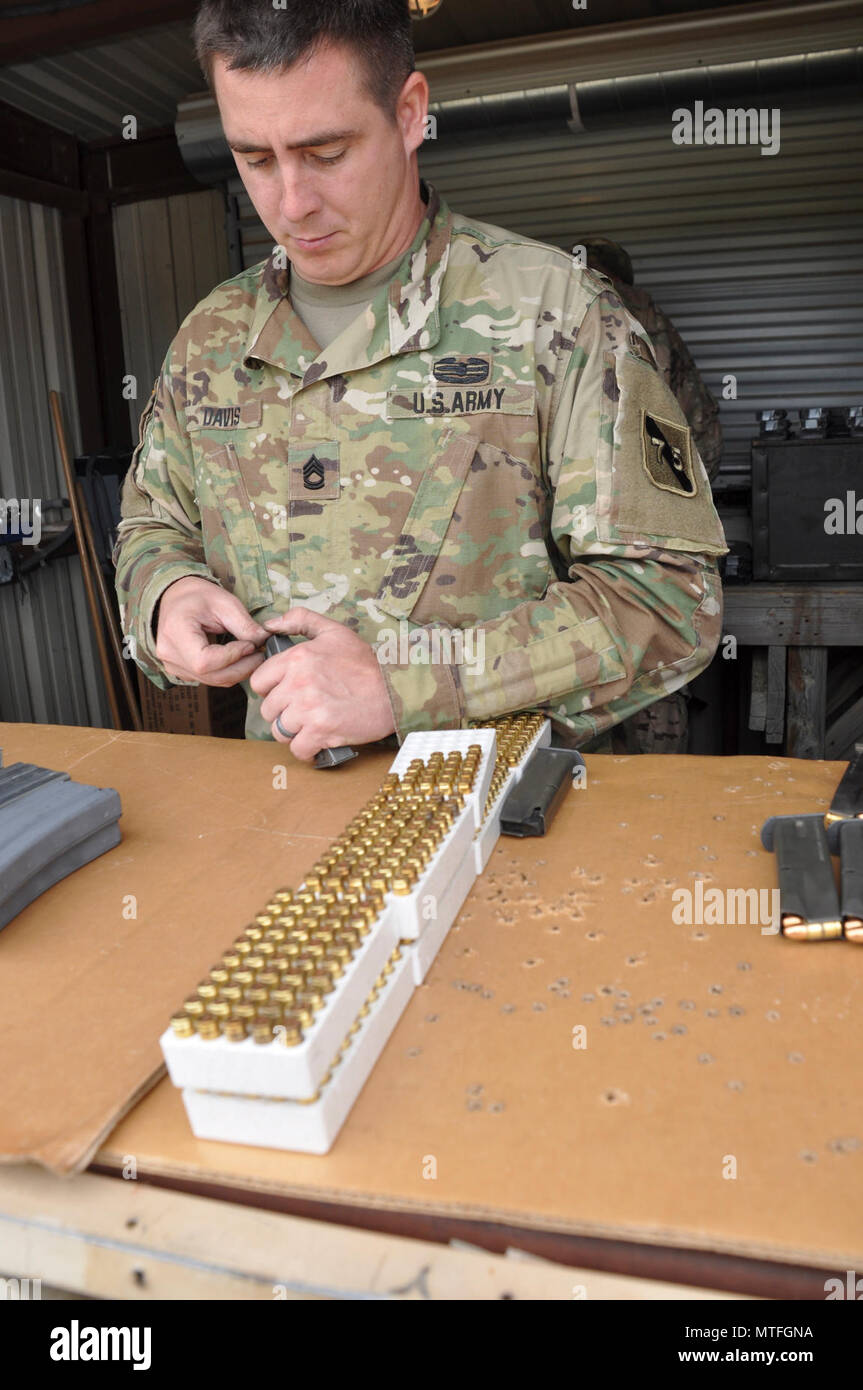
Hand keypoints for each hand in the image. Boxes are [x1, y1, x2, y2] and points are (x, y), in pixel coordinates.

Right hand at [154, 576, 268, 685]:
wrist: (176, 598)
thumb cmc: (198, 597)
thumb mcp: (225, 602)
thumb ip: (244, 624)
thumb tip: (263, 642)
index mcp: (175, 632)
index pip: (204, 660)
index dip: (232, 656)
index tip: (250, 645)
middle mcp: (168, 654)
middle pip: (210, 675)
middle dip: (241, 668)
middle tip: (259, 654)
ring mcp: (173, 666)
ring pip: (213, 680)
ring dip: (238, 671)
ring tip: (252, 655)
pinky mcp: (181, 671)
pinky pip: (209, 679)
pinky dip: (228, 672)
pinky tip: (238, 659)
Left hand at [251, 607, 394, 760]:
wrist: (395, 690)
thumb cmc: (366, 663)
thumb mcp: (334, 631)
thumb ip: (300, 620)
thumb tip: (270, 624)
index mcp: (297, 658)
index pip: (259, 682)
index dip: (271, 690)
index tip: (286, 693)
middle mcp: (298, 683)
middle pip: (268, 710)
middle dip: (283, 713)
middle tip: (302, 711)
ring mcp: (309, 709)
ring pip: (280, 731)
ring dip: (294, 732)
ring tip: (311, 726)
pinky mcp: (321, 732)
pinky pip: (298, 750)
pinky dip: (307, 750)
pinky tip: (318, 742)